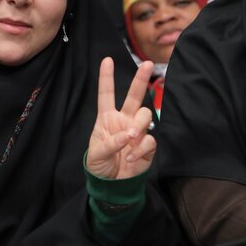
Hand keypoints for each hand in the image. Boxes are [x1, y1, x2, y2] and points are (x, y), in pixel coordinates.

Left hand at [86, 58, 155, 179]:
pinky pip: (149, 140)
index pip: (107, 95)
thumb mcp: (96, 154)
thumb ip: (110, 143)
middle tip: (148, 64)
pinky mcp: (147, 146)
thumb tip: (127, 136)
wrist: (113, 185)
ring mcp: (137, 132)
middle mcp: (124, 121)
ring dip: (138, 125)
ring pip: (145, 115)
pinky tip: (131, 158)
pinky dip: (140, 149)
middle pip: (134, 96)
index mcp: (107, 119)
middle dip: (140, 80)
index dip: (106, 78)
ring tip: (130, 138)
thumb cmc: (100, 165)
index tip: (107, 60)